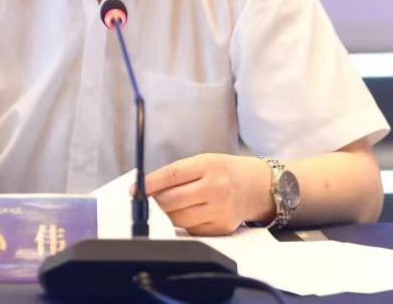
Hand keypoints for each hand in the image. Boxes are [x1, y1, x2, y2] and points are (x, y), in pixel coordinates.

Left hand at [142, 153, 271, 235]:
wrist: (258, 187)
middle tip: (149, 201)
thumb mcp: (204, 161)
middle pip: (172, 200)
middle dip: (155, 202)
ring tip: (169, 207)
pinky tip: (188, 214)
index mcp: (208, 165)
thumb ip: (177, 173)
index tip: (135, 190)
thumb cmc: (225, 172)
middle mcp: (215, 188)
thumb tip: (146, 189)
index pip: (171, 175)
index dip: (149, 184)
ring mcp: (220, 210)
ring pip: (178, 219)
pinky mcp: (222, 227)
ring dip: (167, 215)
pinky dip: (184, 224)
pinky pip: (191, 230)